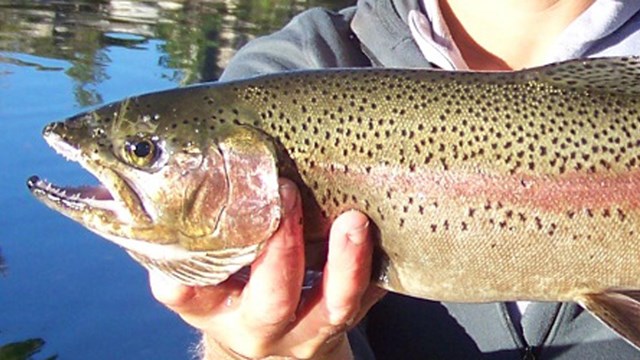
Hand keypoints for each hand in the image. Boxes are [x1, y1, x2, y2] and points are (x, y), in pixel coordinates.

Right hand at [149, 178, 385, 358]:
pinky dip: (374, 269)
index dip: (191, 273)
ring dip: (346, 264)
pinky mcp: (344, 323)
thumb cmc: (235, 284)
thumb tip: (194, 160)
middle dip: (281, 249)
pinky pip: (367, 301)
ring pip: (332, 308)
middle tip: (287, 194)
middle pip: (270, 301)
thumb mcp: (208, 268)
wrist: (272, 331)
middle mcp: (258, 327)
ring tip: (352, 221)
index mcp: (212, 308)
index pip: (188, 292)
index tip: (204, 226)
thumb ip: (199, 233)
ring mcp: (307, 332)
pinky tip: (381, 235)